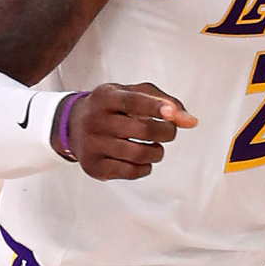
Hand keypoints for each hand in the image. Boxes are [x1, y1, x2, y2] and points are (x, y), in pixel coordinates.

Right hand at [53, 82, 197, 180]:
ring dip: (157, 152)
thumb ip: (165, 102)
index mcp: (106, 97)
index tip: (172, 112)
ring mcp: (92, 145)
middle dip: (166, 132)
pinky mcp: (93, 166)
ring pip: (138, 154)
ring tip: (156, 147)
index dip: (154, 106)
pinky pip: (129, 172)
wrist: (73, 124)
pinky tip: (144, 161)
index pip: (133, 101)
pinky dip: (145, 168)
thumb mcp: (133, 93)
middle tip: (169, 131)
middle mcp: (95, 120)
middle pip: (142, 129)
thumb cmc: (112, 107)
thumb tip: (191, 122)